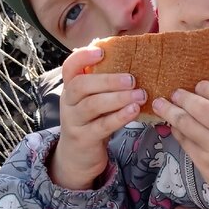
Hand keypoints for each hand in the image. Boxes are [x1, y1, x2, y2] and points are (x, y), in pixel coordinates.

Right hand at [48, 45, 146, 189]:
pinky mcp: (83, 138)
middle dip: (108, 80)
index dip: (82, 56)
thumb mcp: (93, 101)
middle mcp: (68, 103)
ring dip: (118, 98)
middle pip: (81, 85)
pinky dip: (119, 117)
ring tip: (140, 95)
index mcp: (70, 88)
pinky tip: (134, 110)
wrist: (78, 157)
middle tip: (132, 79)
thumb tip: (128, 57)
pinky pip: (101, 125)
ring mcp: (73, 121)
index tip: (101, 51)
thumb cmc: (91, 122)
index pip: (69, 67)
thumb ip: (103, 84)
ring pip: (92, 105)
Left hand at [151, 82, 208, 208]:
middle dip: (185, 97)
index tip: (199, 85)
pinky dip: (177, 132)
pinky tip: (172, 126)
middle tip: (175, 92)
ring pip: (189, 124)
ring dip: (172, 112)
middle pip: (203, 108)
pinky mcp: (205, 164)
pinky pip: (186, 143)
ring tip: (162, 103)